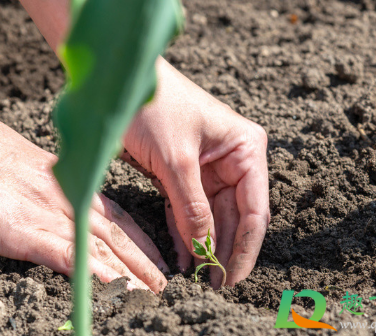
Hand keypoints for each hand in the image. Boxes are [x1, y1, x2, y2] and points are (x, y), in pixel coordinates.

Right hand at [0, 69, 167, 292]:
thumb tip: (47, 198)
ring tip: (155, 290)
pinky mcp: (26, 233)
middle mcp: (66, 197)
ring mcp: (49, 214)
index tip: (153, 252)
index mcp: (65, 181)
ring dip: (133, 271)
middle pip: (118, 231)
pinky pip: (72, 257)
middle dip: (145, 257)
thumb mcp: (20, 162)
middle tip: (166, 279)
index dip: (137, 235)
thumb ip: (41, 183)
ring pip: (104, 246)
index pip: (113, 211)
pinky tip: (118, 289)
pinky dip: (98, 275)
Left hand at [122, 58, 269, 287]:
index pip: (254, 210)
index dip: (244, 248)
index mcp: (245, 149)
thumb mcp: (175, 160)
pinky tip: (183, 256)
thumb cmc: (154, 105)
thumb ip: (192, 206)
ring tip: (200, 278)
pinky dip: (185, 231)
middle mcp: (233, 160)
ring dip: (204, 245)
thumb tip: (203, 250)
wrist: (121, 81)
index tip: (232, 278)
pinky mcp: (185, 173)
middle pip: (235, 217)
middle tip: (214, 285)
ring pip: (212, 217)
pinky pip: (189, 209)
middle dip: (223, 251)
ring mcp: (209, 167)